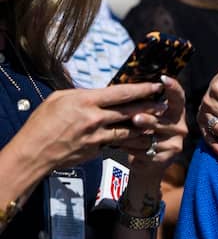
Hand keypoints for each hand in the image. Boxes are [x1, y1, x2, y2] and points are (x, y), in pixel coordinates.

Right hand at [18, 81, 165, 171]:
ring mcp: (96, 136)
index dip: (142, 89)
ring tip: (158, 121)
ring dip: (145, 125)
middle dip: (150, 107)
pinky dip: (129, 141)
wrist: (32, 153)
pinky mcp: (96, 151)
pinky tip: (140, 138)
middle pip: (130, 111)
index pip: (121, 93)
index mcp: (86, 101)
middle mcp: (95, 118)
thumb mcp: (59, 98)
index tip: (156, 85)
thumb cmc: (42, 123)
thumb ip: (83, 94)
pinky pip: (117, 143)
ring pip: (129, 130)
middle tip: (164, 103)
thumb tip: (99, 92)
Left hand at [119, 76, 186, 176]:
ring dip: (131, 136)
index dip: (173, 88)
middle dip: (148, 120)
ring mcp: (174, 144)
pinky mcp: (164, 159)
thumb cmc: (147, 133)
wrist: (149, 164)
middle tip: (135, 118)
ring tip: (117, 134)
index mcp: (177, 113)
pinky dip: (130, 148)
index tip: (163, 78)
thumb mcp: (151, 117)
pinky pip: (143, 152)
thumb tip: (130, 90)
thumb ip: (146, 106)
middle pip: (162, 121)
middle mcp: (180, 128)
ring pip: (150, 138)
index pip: (179, 98)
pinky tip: (119, 145)